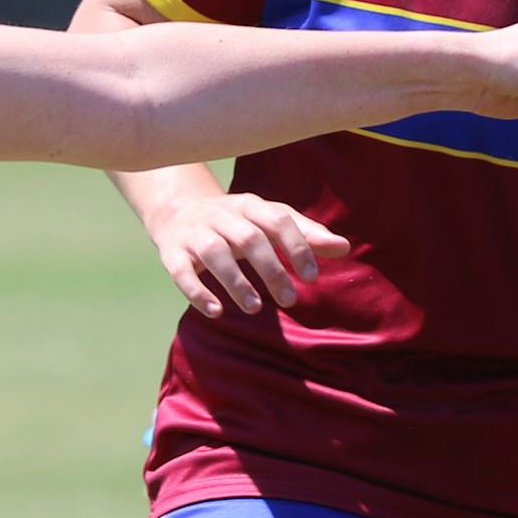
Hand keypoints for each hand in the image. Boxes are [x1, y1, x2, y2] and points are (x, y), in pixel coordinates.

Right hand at [149, 191, 353, 317]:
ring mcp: (195, 233)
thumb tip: (344, 247)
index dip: (296, 246)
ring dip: (236, 281)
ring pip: (215, 253)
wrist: (177, 210)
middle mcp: (222, 216)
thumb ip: (305, 234)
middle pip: (249, 238)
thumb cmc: (237, 222)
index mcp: (250, 205)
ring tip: (255, 308)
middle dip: (271, 269)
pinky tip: (216, 311)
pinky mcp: (172, 253)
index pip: (278, 219)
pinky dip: (197, 291)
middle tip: (290, 300)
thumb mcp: (269, 221)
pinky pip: (181, 271)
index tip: (312, 277)